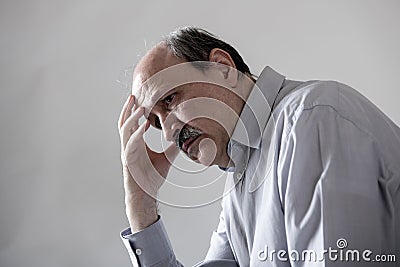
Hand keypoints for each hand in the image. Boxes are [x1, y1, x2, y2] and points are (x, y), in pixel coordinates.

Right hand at [118, 95, 178, 230]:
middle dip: (128, 110)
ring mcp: (127, 152)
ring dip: (132, 118)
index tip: (139, 99)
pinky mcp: (128, 160)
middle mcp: (129, 146)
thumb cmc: (152, 177)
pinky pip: (131, 144)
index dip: (133, 111)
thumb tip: (182, 137)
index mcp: (136, 144)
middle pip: (124, 123)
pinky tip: (145, 126)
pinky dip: (137, 134)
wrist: (147, 195)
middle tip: (133, 97)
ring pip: (125, 131)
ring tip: (140, 108)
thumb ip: (173, 147)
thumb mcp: (167, 158)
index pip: (131, 123)